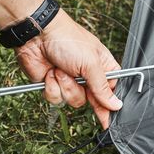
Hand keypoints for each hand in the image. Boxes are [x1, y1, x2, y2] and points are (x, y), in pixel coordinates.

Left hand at [16, 10, 122, 127]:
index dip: (110, 104)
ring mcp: (69, 81)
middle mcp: (86, 76)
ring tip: (61, 69)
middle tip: (79, 82)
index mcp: (102, 67)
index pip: (112, 91)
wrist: (37, 36)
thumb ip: (103, 87)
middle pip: (93, 100)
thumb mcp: (91, 63)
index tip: (109, 117)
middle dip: (82, 91)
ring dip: (65, 86)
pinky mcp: (53, 85)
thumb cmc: (67, 39)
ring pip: (73, 101)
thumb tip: (116, 104)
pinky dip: (52, 86)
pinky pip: (56, 99)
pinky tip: (50, 73)